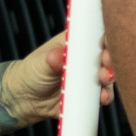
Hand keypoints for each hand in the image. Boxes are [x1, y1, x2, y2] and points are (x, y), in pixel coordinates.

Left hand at [3, 32, 117, 124]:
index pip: (96, 36)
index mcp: (77, 43)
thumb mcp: (40, 63)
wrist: (26, 99)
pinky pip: (101, 96)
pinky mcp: (89, 96)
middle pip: (107, 55)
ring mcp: (90, 78)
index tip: (105, 44)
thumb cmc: (32, 72)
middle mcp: (87, 59)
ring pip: (108, 76)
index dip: (105, 38)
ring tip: (104, 79)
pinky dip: (103, 97)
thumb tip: (58, 56)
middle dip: (110, 58)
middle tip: (106, 62)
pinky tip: (102, 97)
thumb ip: (51, 60)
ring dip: (109, 78)